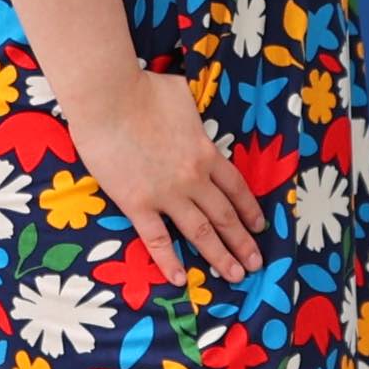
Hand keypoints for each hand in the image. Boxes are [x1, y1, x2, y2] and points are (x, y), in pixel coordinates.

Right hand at [66, 68, 267, 286]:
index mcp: (205, 151)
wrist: (109, 98)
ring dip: (219, 256)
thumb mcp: (183, 96)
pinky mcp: (137, 204)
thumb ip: (194, 115)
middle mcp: (193, 178)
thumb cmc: (144, 89)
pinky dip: (169, 261)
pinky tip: (180, 279)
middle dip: (242, 241)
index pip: (235, 187)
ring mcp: (166, 194)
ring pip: (200, 232)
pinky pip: (157, 240)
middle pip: (224, 215)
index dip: (249, 209)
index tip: (259, 226)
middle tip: (255, 263)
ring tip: (234, 275)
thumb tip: (194, 118)